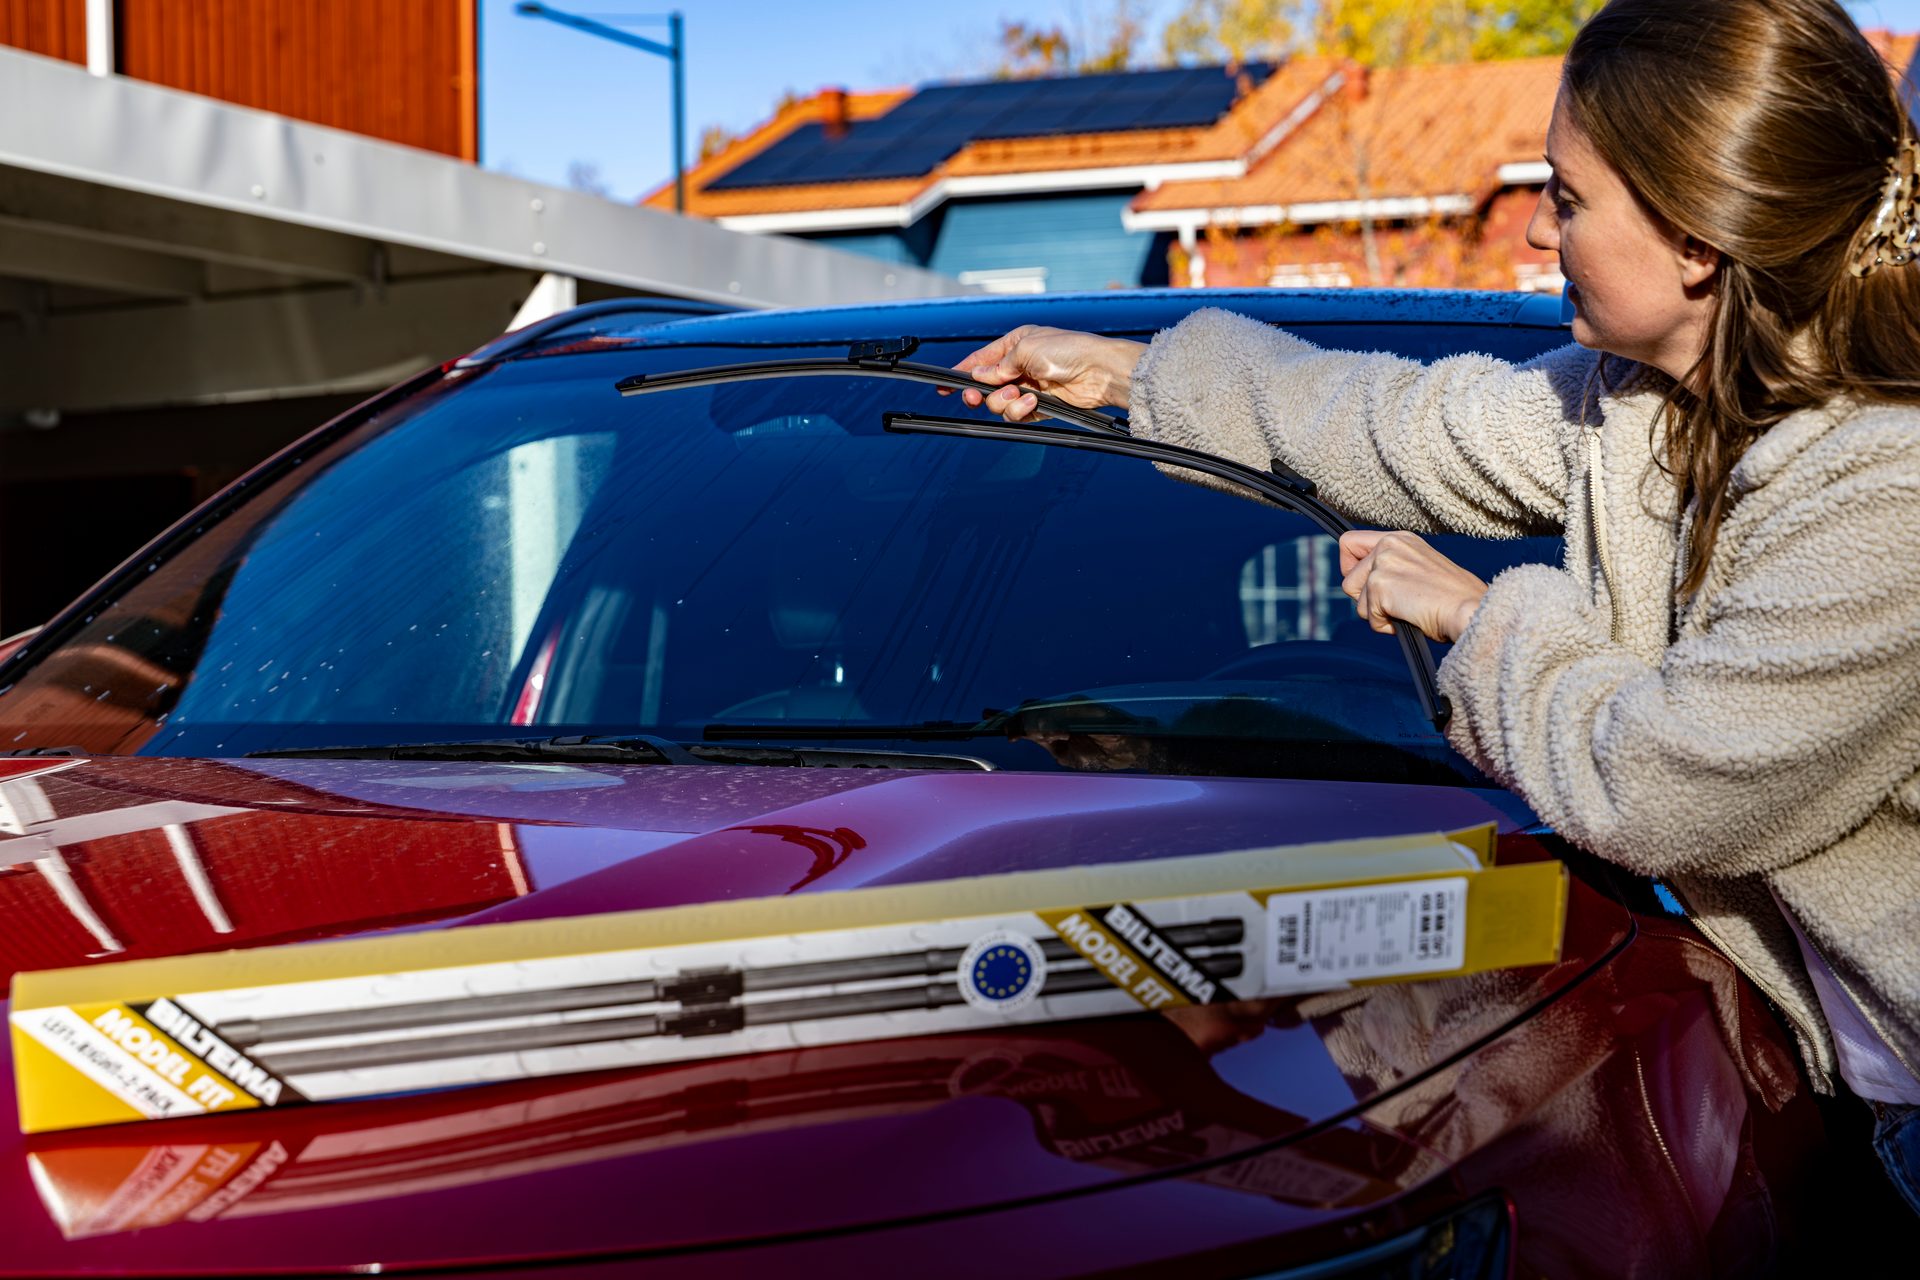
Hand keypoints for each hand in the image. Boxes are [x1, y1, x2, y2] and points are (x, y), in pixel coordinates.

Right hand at [938, 325, 1145, 421]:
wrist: (1099, 372)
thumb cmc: (1067, 350)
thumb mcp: (1026, 349)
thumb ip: (999, 366)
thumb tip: (979, 376)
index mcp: (1015, 345)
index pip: (981, 360)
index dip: (961, 372)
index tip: (943, 385)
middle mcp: (1020, 366)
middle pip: (986, 386)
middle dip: (981, 393)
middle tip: (975, 397)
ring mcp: (1030, 387)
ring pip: (1000, 403)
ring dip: (1006, 402)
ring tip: (1022, 396)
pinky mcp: (1041, 406)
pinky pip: (1019, 414)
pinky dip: (1022, 411)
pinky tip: (1035, 402)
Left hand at [1338, 530, 1488, 642]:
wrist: (1471, 609)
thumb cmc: (1454, 598)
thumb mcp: (1421, 569)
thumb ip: (1394, 568)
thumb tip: (1366, 586)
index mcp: (1400, 539)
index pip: (1349, 542)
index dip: (1350, 567)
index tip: (1364, 585)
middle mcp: (1389, 545)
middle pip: (1348, 580)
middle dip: (1366, 600)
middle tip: (1397, 605)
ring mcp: (1383, 564)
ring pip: (1357, 602)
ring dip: (1379, 615)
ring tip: (1409, 611)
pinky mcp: (1380, 585)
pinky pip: (1369, 618)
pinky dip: (1386, 626)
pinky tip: (1410, 617)